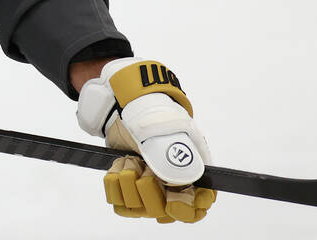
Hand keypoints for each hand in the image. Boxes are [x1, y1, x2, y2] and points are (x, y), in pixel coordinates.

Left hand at [76, 57, 215, 222]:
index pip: (200, 203)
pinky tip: (116, 170)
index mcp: (190, 167)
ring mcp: (150, 185)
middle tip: (139, 167)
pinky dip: (115, 187)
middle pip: (167, 211)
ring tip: (126, 162)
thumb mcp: (164, 129)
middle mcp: (172, 181)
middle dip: (149, 191)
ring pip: (143, 209)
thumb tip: (187, 182)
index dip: (188, 208)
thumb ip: (177, 156)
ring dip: (129, 185)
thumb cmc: (147, 113)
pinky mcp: (129, 187)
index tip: (171, 203)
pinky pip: (122, 204)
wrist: (119, 105)